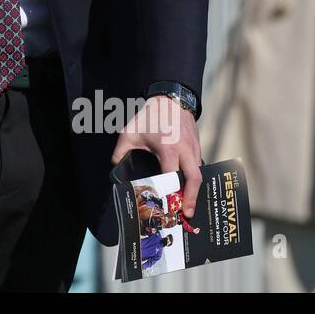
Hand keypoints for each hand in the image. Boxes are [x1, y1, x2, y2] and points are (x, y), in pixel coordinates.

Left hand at [112, 96, 202, 217]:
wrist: (171, 99)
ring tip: (188, 206)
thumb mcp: (130, 132)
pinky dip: (195, 180)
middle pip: (194, 179)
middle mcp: (185, 150)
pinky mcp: (198, 147)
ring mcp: (194, 149)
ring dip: (194, 191)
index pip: (171, 176)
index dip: (169, 192)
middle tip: (187, 214)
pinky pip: (199, 167)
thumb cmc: (150, 116)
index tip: (165, 206)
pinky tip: (189, 189)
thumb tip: (115, 169)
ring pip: (199, 174)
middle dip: (191, 198)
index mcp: (168, 148)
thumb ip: (120, 152)